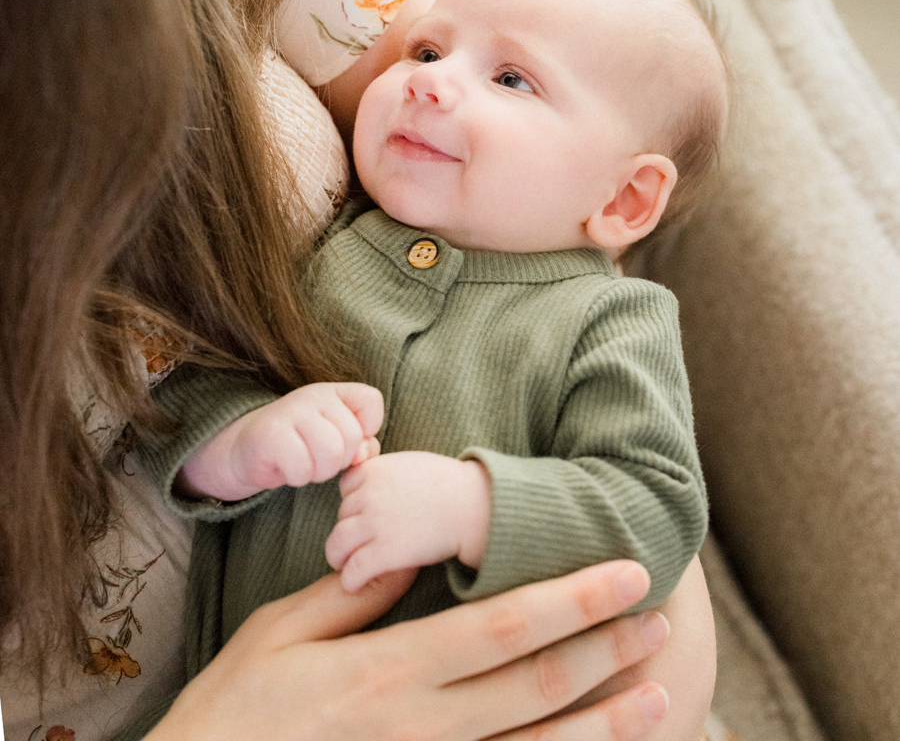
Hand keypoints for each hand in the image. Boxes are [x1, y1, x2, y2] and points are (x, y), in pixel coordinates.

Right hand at [146, 560, 670, 740]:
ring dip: (604, 725)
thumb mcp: (278, 634)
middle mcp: (420, 729)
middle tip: (661, 622)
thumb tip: (406, 550)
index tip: (624, 572)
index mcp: (388, 672)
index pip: (501, 628)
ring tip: (659, 697)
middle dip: (606, 652)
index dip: (571, 599)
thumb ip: (350, 596)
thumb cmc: (233, 712)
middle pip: (536, 687)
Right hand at [180, 382, 383, 501]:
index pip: (371, 401)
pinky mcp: (270, 434)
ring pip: (331, 453)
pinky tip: (285, 468)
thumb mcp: (334, 441)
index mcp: (333, 392)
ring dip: (318, 471)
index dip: (367, 429)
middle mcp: (313, 395)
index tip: (345, 442)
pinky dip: (297, 477)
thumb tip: (364, 453)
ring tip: (302, 464)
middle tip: (316, 459)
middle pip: (352, 437)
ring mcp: (291, 411)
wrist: (245, 451)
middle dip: (339, 461)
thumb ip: (360, 445)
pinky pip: (302, 467)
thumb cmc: (298, 446)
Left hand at [326, 452, 490, 590]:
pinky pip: (352, 571)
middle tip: (363, 542)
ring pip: (336, 545)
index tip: (368, 514)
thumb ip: (385, 472)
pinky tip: (357, 584)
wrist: (472, 506)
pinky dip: (351, 580)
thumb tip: (367, 481)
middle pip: (341, 516)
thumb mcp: (410, 463)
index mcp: (374, 470)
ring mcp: (373, 524)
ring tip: (348, 566)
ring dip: (340, 557)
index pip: (345, 487)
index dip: (355, 502)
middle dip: (351, 529)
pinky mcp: (382, 554)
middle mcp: (368, 495)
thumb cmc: (449, 484)